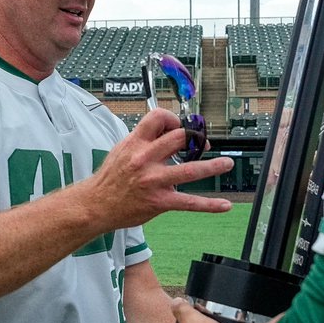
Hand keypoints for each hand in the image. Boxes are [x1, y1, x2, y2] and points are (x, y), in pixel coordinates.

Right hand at [85, 109, 233, 228]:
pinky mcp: (160, 201)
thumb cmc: (111, 177)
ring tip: (227, 163)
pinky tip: (224, 205)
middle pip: (179, 139)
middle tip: (203, 143)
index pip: (158, 118)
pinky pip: (189, 202)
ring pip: (190, 170)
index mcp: (136, 143)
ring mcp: (154, 181)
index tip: (181, 126)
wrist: (96, 204)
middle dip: (196, 138)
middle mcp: (145, 159)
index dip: (174, 118)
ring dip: (213, 166)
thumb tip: (166, 128)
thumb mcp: (122, 149)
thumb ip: (144, 139)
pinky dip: (209, 205)